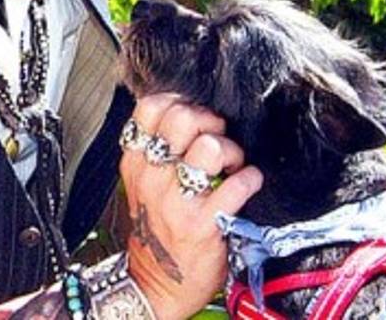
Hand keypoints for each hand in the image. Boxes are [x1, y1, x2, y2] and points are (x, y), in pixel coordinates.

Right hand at [119, 93, 262, 319]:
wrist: (157, 284)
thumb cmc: (158, 230)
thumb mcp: (143, 186)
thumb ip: (158, 151)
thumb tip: (192, 111)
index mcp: (135, 163)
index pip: (151, 108)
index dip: (180, 101)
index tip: (195, 115)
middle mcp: (151, 178)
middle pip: (182, 118)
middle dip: (210, 121)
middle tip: (219, 137)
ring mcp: (175, 202)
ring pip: (210, 147)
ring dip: (232, 150)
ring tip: (233, 164)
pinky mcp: (202, 224)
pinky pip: (237, 185)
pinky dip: (250, 179)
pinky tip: (248, 183)